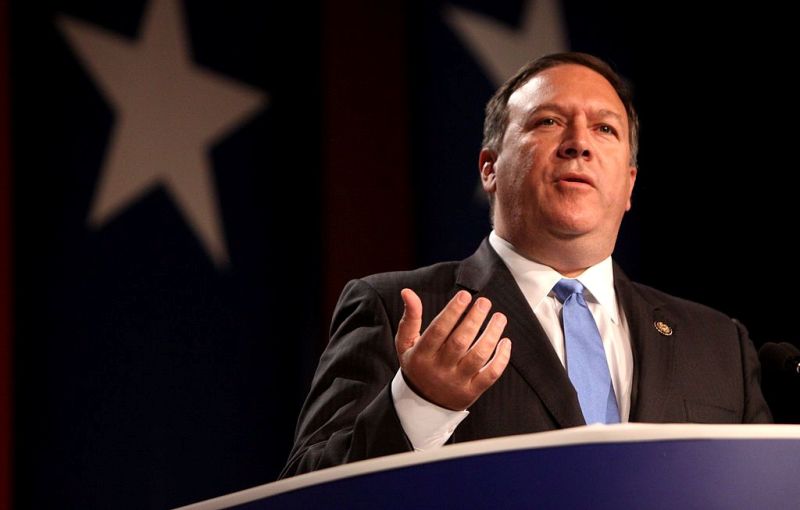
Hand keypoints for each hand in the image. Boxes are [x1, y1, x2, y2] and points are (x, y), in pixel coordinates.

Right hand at [395, 288, 510, 410]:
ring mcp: (457, 381)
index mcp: (422, 354)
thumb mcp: (406, 343)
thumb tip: (408, 292)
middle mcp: (439, 369)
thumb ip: (410, 317)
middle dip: (474, 319)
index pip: (438, 330)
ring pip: (478, 356)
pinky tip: (505, 341)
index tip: (465, 295)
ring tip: (499, 317)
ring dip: (492, 334)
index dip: (452, 311)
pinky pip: (491, 374)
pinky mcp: (472, 392)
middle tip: (484, 302)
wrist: (423, 404)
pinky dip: (501, 358)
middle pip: (460, 341)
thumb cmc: (417, 365)